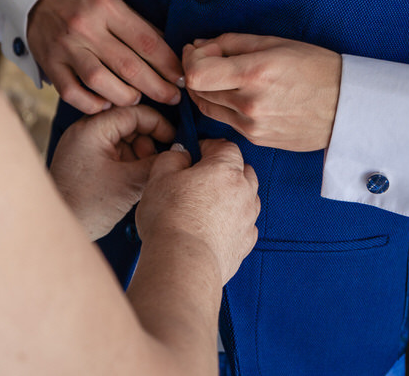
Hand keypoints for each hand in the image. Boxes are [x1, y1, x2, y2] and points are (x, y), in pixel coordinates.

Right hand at [27, 0, 182, 113]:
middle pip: (128, 66)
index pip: (146, 41)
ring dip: (125, 97)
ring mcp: (65, 47)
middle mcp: (85, 27)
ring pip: (100, 83)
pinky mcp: (49, 63)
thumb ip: (137, 25)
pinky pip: (72, 93)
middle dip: (157, 87)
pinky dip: (91, 104)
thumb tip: (169, 53)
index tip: (182, 78)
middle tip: (172, 97)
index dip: (168, 64)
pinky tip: (105, 104)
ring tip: (138, 99)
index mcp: (105, 6)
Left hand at [49, 105, 175, 239]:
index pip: (132, 112)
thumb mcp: (130, 183)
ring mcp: (81, 145)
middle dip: (147, 140)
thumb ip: (155, 163)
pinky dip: (126, 160)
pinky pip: (110, 150)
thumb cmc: (87, 206)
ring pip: (120, 137)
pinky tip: (133, 178)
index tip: (173, 139)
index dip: (157, 124)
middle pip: (126, 123)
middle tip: (156, 161)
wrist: (55, 226)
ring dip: (138, 152)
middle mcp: (84, 131)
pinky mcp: (82, 159)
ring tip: (144, 173)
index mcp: (92, 129)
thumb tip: (175, 152)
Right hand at [136, 139, 259, 285]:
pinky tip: (216, 225)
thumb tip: (182, 155)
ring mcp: (248, 219)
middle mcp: (244, 192)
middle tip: (202, 175)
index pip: (226, 146)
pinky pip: (246, 224)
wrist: (183, 262)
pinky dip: (235, 220)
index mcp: (225, 169)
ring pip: (248, 197)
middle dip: (226, 168)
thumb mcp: (160, 176)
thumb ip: (172, 158)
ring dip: (233, 194)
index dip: (210, 146)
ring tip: (210, 201)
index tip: (196, 151)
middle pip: (244, 170)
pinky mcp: (246, 244)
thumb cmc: (170, 217)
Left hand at [183, 33, 341, 151]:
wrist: (348, 108)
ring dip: (206, 89)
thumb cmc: (316, 68)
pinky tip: (238, 93)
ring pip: (207, 107)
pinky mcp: (256, 139)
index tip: (199, 50)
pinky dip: (222, 105)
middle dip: (196, 71)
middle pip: (197, 90)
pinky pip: (225, 120)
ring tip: (222, 75)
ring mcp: (252, 126)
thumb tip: (200, 46)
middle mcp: (249, 104)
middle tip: (207, 59)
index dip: (190, 59)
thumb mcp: (275, 43)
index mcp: (255, 74)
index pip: (197, 74)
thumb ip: (231, 43)